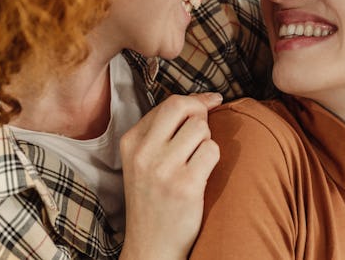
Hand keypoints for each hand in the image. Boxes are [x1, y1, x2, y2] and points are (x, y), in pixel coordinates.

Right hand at [119, 93, 222, 259]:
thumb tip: (206, 99)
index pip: (168, 104)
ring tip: (197, 160)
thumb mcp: (144, 160)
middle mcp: (143, 152)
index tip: (210, 103)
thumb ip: (165, 129)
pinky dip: (213, 159)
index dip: (195, 101)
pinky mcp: (185, 185)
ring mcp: (163, 169)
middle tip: (204, 130)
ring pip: (201, 128)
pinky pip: (212, 150)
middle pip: (182, 106)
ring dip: (207, 141)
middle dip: (201, 111)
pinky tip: (202, 175)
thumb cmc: (153, 198)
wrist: (150, 246)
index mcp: (131, 141)